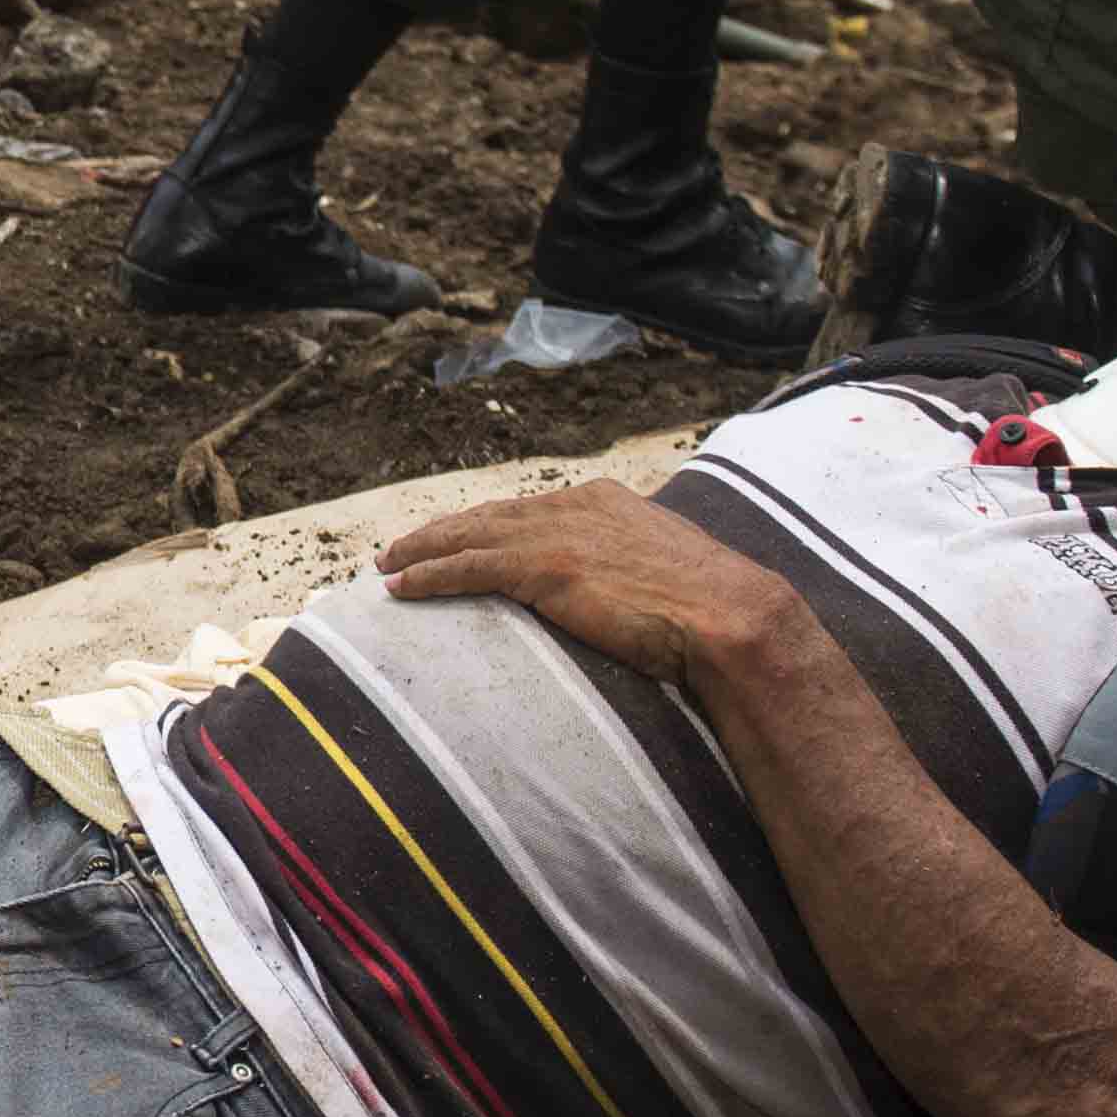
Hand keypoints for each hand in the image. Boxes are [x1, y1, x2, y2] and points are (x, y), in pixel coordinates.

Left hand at [369, 483, 810, 693]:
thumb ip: (632, 563)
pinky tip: (400, 586)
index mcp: (605, 501)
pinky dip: (429, 575)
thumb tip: (625, 584)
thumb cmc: (711, 607)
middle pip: (489, 516)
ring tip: (386, 565)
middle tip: (401, 547)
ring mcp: (558, 536)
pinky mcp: (545, 569)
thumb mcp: (667, 567)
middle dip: (442, 531)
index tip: (460, 535)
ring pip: (469, 537)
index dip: (487, 524)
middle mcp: (575, 508)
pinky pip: (469, 570)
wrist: (729, 615)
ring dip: (421, 551)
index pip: (529, 509)